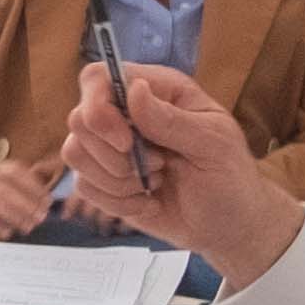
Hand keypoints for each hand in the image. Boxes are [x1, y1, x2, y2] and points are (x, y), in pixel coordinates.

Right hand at [0, 151, 61, 240]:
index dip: (33, 186)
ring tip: (28, 227)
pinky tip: (7, 234)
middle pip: (2, 187)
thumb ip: (33, 190)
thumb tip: (54, 196)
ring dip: (11, 214)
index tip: (48, 202)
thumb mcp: (14, 190)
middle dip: (24, 203)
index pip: (15, 172)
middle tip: (41, 217)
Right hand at [62, 61, 303, 285]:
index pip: (99, 78)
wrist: (227, 227)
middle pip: (79, 118)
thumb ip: (172, 120)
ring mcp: (111, 148)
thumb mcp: (214, 146)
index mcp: (157, 91)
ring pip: (75, 153)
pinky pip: (83, 186)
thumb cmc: (230, 178)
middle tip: (157, 166)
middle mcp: (127, 113)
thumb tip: (134, 90)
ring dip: (116, 180)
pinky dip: (116, 202)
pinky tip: (147, 202)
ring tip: (154, 184)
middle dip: (113, 154)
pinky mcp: (104, 180)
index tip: (125, 141)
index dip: (98, 106)